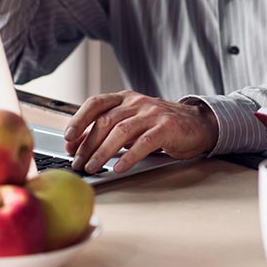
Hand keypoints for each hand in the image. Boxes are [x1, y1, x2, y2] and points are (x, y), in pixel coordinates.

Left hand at [62, 91, 218, 173]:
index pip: (96, 103)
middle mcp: (137, 102)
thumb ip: (109, 130)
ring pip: (121, 131)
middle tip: (78, 162)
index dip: (79, 119)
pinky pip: (143, 143)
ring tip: (92, 167)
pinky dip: (128, 157)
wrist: (198, 124)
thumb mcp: (133, 122)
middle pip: (105, 121)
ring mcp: (152, 114)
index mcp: (126, 99)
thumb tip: (77, 145)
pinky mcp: (166, 128)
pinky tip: (119, 168)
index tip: (67, 138)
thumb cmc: (161, 126)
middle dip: (87, 144)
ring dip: (102, 152)